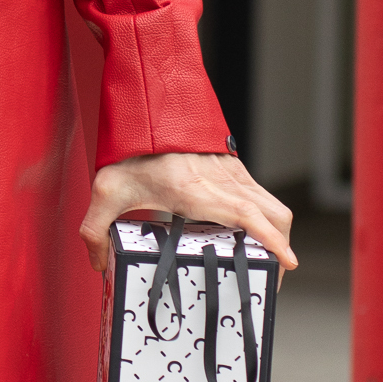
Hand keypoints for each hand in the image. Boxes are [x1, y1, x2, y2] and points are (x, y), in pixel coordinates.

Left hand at [81, 152, 295, 276]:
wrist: (146, 104)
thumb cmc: (130, 145)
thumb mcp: (106, 190)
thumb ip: (95, 229)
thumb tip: (99, 263)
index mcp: (197, 190)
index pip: (248, 215)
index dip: (272, 240)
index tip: (287, 262)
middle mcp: (223, 180)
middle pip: (275, 214)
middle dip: (282, 248)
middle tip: (271, 277)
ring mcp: (232, 172)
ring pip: (273, 204)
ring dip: (277, 233)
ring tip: (264, 262)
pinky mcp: (232, 167)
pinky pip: (261, 195)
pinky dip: (266, 218)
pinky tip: (247, 235)